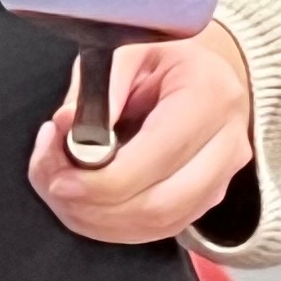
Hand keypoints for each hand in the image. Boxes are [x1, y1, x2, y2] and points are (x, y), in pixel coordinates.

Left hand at [29, 21, 254, 244]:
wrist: (203, 72)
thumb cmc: (161, 59)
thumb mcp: (127, 50)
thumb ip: (98, 88)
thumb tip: (68, 127)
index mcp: (209, 96)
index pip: (157, 157)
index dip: (102, 180)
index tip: (59, 177)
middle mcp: (227, 143)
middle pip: (159, 205)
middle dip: (93, 206)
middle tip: (53, 184)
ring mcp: (222, 178)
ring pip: (157, 225)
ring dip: (97, 219)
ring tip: (61, 187)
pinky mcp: (207, 200)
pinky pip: (157, 229)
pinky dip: (111, 224)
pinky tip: (83, 201)